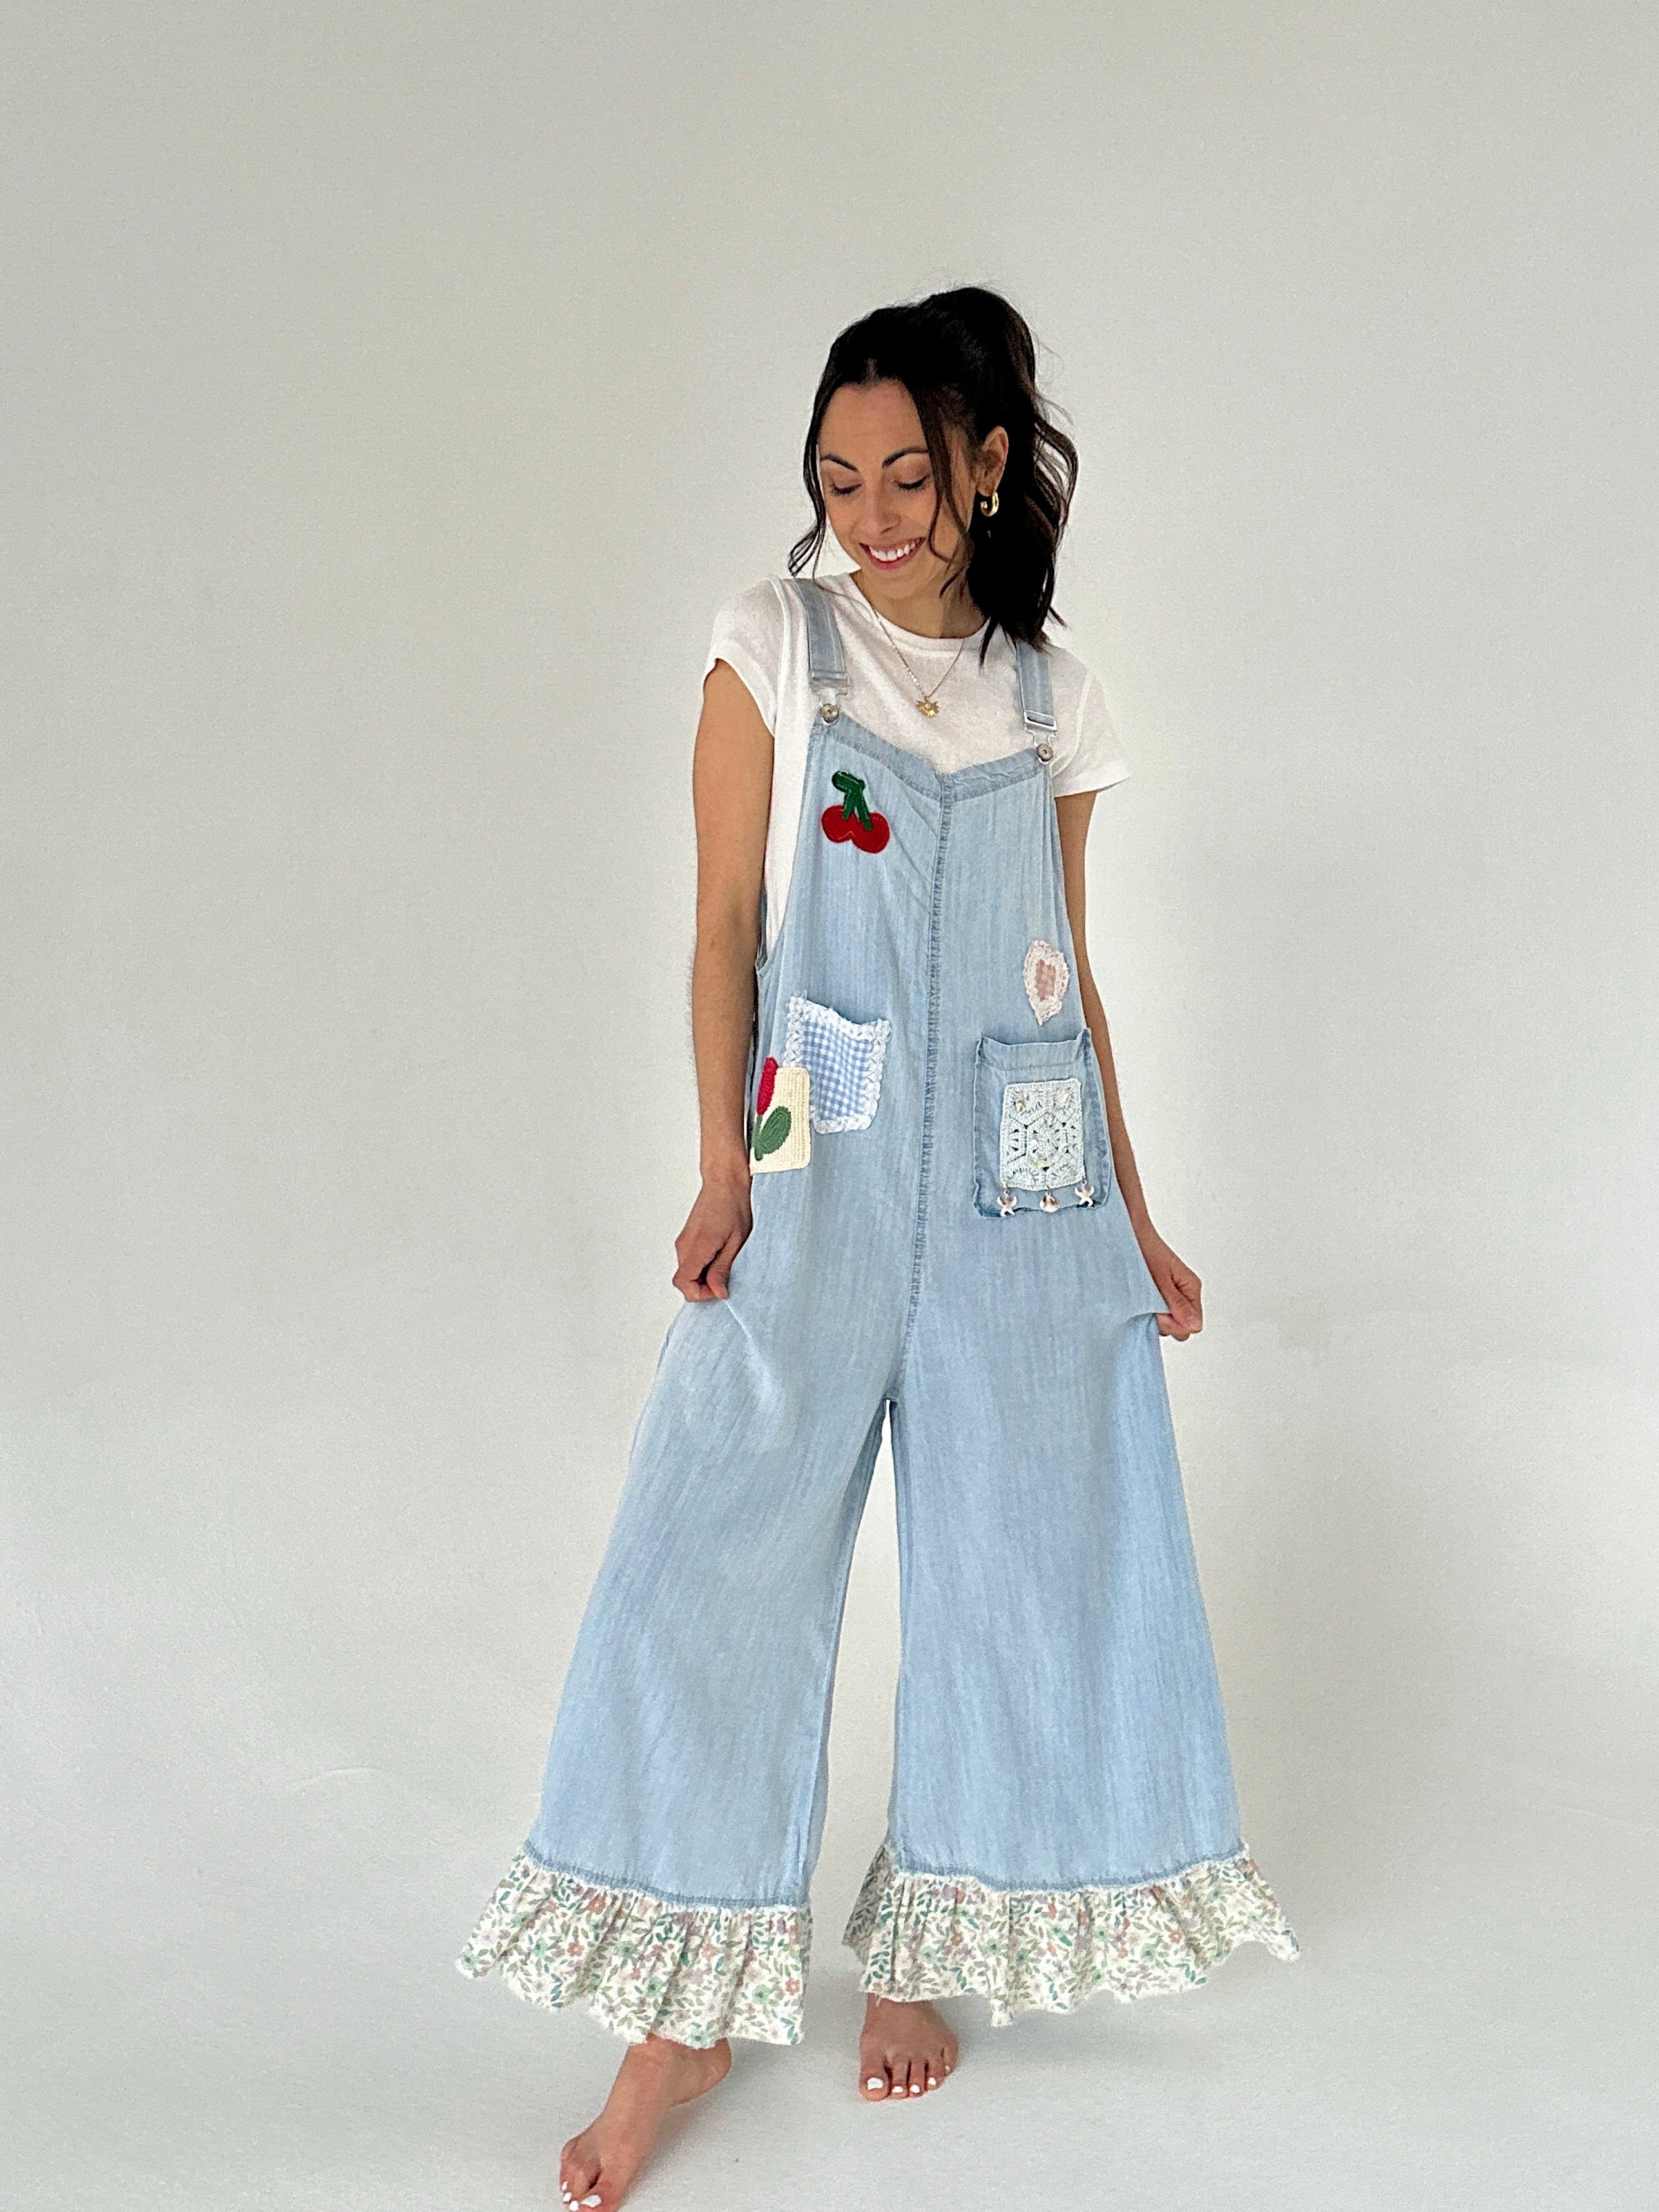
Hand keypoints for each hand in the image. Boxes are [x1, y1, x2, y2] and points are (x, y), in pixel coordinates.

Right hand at [672, 1169, 752, 1300]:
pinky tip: (722, 1254)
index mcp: (695, 1247)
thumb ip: (723, 1269)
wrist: (725, 1181)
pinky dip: (704, 1265)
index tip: (721, 1288)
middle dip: (705, 1286)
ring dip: (705, 1275)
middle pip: (685, 1281)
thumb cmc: (733, 1205)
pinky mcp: (688, 1238)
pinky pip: (691, 1261)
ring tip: (727, 1261)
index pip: (684, 1284)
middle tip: (728, 1276)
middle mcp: (684, 1245)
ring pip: (689, 1271)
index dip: (702, 1294)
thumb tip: (718, 1292)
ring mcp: (684, 1241)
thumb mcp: (736, 1242)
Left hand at [1133, 1219, 1202, 1339]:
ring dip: (1154, 1317)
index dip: (1177, 1324)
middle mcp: (1183, 1294)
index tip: (1160, 1313)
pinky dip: (1147, 1312)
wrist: (1129, 1233)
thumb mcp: (1161, 1279)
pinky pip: (1158, 1314)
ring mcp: (1170, 1296)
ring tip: (1141, 1299)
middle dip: (1166, 1323)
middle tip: (1149, 1306)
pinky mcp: (1157, 1296)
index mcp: (1191, 1288)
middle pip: (1182, 1327)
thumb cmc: (1145, 1249)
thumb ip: (1176, 1303)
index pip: (1195, 1324)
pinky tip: (1138, 1302)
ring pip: (1168, 1322)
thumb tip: (1194, 1325)